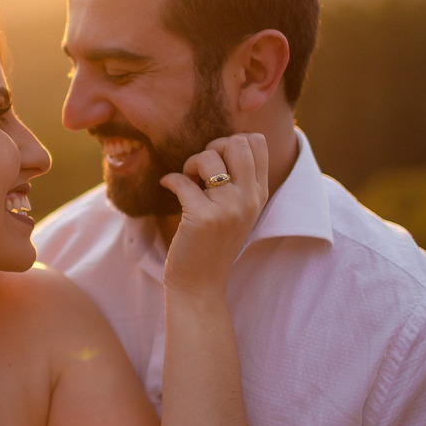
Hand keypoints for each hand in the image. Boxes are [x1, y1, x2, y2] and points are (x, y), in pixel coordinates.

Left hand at [159, 133, 269, 298]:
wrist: (200, 285)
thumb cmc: (212, 244)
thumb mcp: (236, 211)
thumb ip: (237, 181)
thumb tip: (220, 143)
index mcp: (259, 194)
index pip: (257, 143)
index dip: (232, 141)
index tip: (217, 160)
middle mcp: (248, 199)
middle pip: (236, 143)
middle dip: (212, 147)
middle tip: (200, 168)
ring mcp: (228, 209)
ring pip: (209, 157)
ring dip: (190, 163)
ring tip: (186, 180)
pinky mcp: (202, 218)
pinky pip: (182, 180)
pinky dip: (170, 179)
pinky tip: (167, 186)